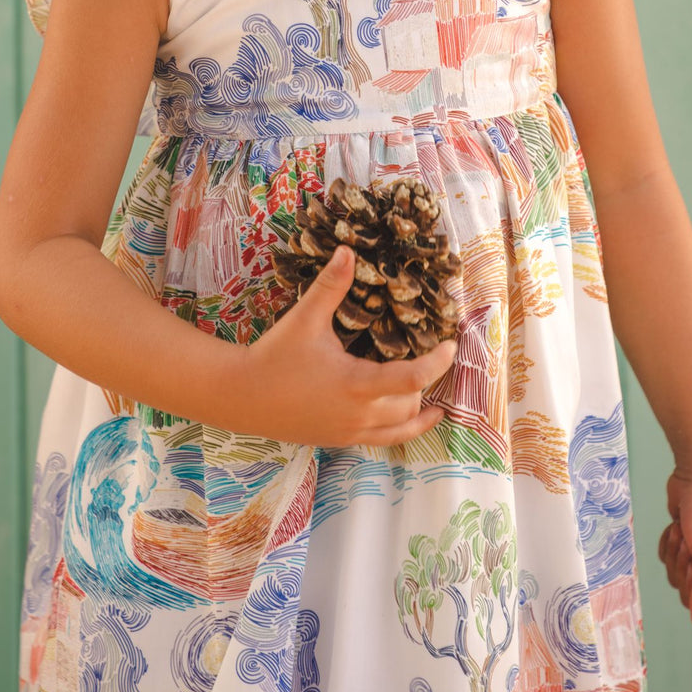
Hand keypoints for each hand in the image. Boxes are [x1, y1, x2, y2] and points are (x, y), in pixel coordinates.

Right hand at [238, 245, 457, 446]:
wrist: (241, 397)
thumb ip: (331, 285)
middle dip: (425, 385)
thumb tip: (348, 250)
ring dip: (416, 413)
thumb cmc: (275, 356)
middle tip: (434, 361)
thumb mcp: (305, 318)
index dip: (438, 362)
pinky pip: (381, 441)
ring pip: (400, 430)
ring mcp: (349, 431)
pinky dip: (398, 429)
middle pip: (411, 405)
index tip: (450, 345)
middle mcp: (358, 414)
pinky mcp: (338, 440)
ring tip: (433, 401)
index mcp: (356, 384)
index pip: (413, 378)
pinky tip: (402, 418)